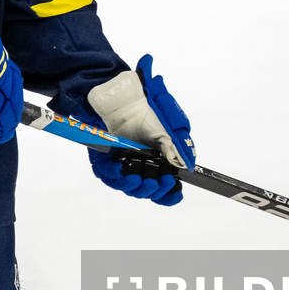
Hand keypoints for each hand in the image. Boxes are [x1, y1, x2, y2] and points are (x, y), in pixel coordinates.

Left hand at [83, 55, 193, 204]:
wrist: (122, 94)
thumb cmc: (146, 108)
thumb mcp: (167, 123)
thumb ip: (176, 143)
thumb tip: (185, 163)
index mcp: (157, 161)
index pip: (164, 187)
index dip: (170, 195)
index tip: (177, 192)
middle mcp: (139, 165)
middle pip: (147, 191)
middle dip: (156, 190)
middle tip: (163, 181)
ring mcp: (121, 164)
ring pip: (127, 186)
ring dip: (137, 187)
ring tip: (143, 180)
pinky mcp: (103, 159)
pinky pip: (106, 174)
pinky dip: (114, 174)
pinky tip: (120, 169)